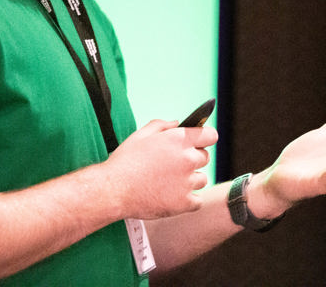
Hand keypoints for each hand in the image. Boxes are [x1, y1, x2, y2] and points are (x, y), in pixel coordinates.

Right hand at [101, 119, 217, 219]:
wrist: (114, 190)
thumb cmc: (125, 161)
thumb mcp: (141, 134)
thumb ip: (162, 125)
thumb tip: (177, 123)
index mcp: (179, 139)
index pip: (210, 135)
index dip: (204, 138)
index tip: (198, 143)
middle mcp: (187, 159)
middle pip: (205, 157)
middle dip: (192, 159)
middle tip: (173, 165)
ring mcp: (188, 182)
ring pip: (202, 179)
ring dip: (190, 180)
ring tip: (169, 182)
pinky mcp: (185, 202)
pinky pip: (197, 201)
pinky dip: (188, 200)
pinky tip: (172, 196)